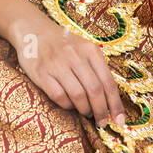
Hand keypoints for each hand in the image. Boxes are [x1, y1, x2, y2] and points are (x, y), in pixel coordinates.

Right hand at [11, 15, 125, 127]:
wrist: (33, 30)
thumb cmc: (63, 44)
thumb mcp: (84, 48)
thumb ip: (97, 68)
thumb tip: (110, 100)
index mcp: (90, 50)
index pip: (108, 82)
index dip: (115, 104)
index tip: (119, 120)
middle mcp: (75, 56)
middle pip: (95, 90)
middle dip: (101, 111)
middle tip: (102, 122)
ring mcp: (57, 64)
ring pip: (78, 96)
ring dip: (85, 110)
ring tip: (86, 112)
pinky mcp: (41, 73)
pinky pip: (59, 96)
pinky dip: (67, 105)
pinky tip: (69, 105)